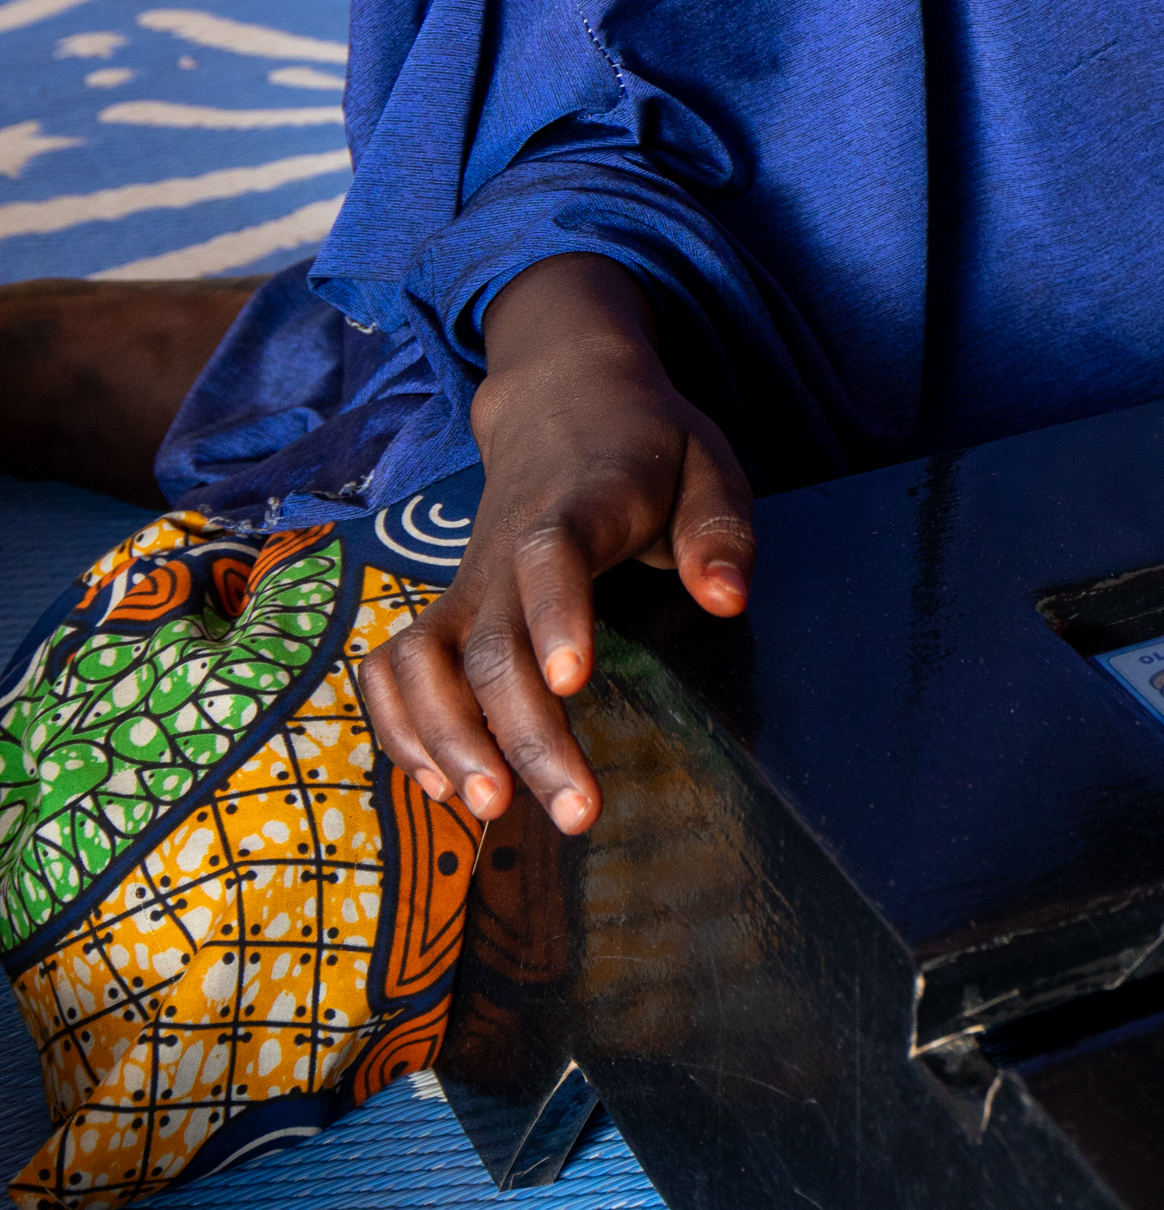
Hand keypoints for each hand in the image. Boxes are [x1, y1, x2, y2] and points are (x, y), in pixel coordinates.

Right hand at [357, 254, 752, 833]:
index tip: (571, 680)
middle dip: (524, 732)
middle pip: (491, 642)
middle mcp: (506, 550)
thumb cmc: (646, 446)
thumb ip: (719, 528)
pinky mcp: (443, 608)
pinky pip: (391, 669)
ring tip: (493, 810)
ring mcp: (466, 582)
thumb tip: (727, 600)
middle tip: (577, 811)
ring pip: (423, 662)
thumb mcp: (707, 463)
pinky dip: (399, 727)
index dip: (556, 613)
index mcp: (581, 505)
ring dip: (447, 740)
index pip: (555, 554)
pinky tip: (443, 785)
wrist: (559, 398)